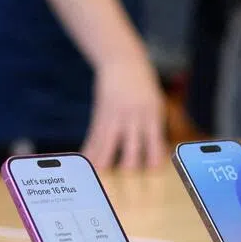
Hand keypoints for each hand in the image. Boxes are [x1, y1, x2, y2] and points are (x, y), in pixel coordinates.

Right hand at [82, 51, 164, 171]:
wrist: (122, 61)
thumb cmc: (141, 83)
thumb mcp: (153, 102)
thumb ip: (150, 124)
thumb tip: (151, 150)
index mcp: (152, 114)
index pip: (154, 141)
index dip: (152, 158)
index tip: (151, 174)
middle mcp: (134, 115)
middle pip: (131, 145)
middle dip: (127, 164)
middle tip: (125, 181)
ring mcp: (115, 113)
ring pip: (109, 142)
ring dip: (103, 159)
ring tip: (99, 175)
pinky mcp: (101, 112)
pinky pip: (95, 134)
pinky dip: (90, 147)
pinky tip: (86, 158)